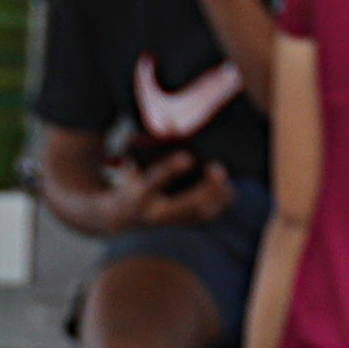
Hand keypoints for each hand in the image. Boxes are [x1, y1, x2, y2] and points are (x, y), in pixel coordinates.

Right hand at [116, 157, 236, 231]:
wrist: (122, 216)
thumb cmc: (131, 181)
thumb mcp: (131, 163)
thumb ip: (146, 145)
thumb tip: (171, 123)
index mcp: (137, 197)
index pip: (153, 183)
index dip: (170, 170)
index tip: (187, 158)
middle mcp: (154, 214)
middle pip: (186, 205)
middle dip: (205, 188)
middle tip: (217, 169)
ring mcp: (171, 222)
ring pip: (201, 213)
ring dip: (217, 194)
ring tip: (223, 177)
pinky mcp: (184, 224)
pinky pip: (208, 215)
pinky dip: (220, 200)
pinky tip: (226, 187)